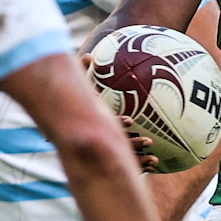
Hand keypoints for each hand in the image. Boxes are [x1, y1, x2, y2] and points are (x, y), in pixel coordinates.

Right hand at [77, 51, 158, 171]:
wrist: (65, 129)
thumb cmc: (72, 107)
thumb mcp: (77, 90)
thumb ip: (82, 73)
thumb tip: (89, 54)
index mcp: (94, 124)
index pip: (107, 123)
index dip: (118, 121)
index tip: (131, 120)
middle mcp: (99, 140)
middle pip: (117, 143)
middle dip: (134, 143)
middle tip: (149, 141)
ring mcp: (105, 152)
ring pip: (124, 157)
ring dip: (140, 158)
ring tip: (155, 159)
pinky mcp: (111, 160)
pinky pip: (127, 164)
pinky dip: (141, 166)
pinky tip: (154, 164)